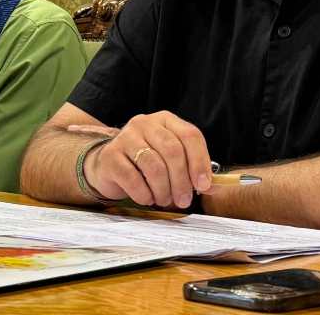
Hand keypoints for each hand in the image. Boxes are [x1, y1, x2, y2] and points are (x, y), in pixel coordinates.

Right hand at [86, 111, 211, 208]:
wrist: (108, 165)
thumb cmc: (145, 163)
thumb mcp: (170, 160)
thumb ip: (191, 169)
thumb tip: (211, 186)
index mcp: (165, 120)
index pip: (190, 135)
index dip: (200, 162)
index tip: (203, 185)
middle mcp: (145, 124)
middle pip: (172, 151)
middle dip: (182, 181)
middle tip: (183, 200)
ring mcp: (125, 137)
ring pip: (154, 166)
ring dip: (163, 190)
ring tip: (164, 199)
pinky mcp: (110, 156)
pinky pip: (133, 179)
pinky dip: (144, 195)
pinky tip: (147, 198)